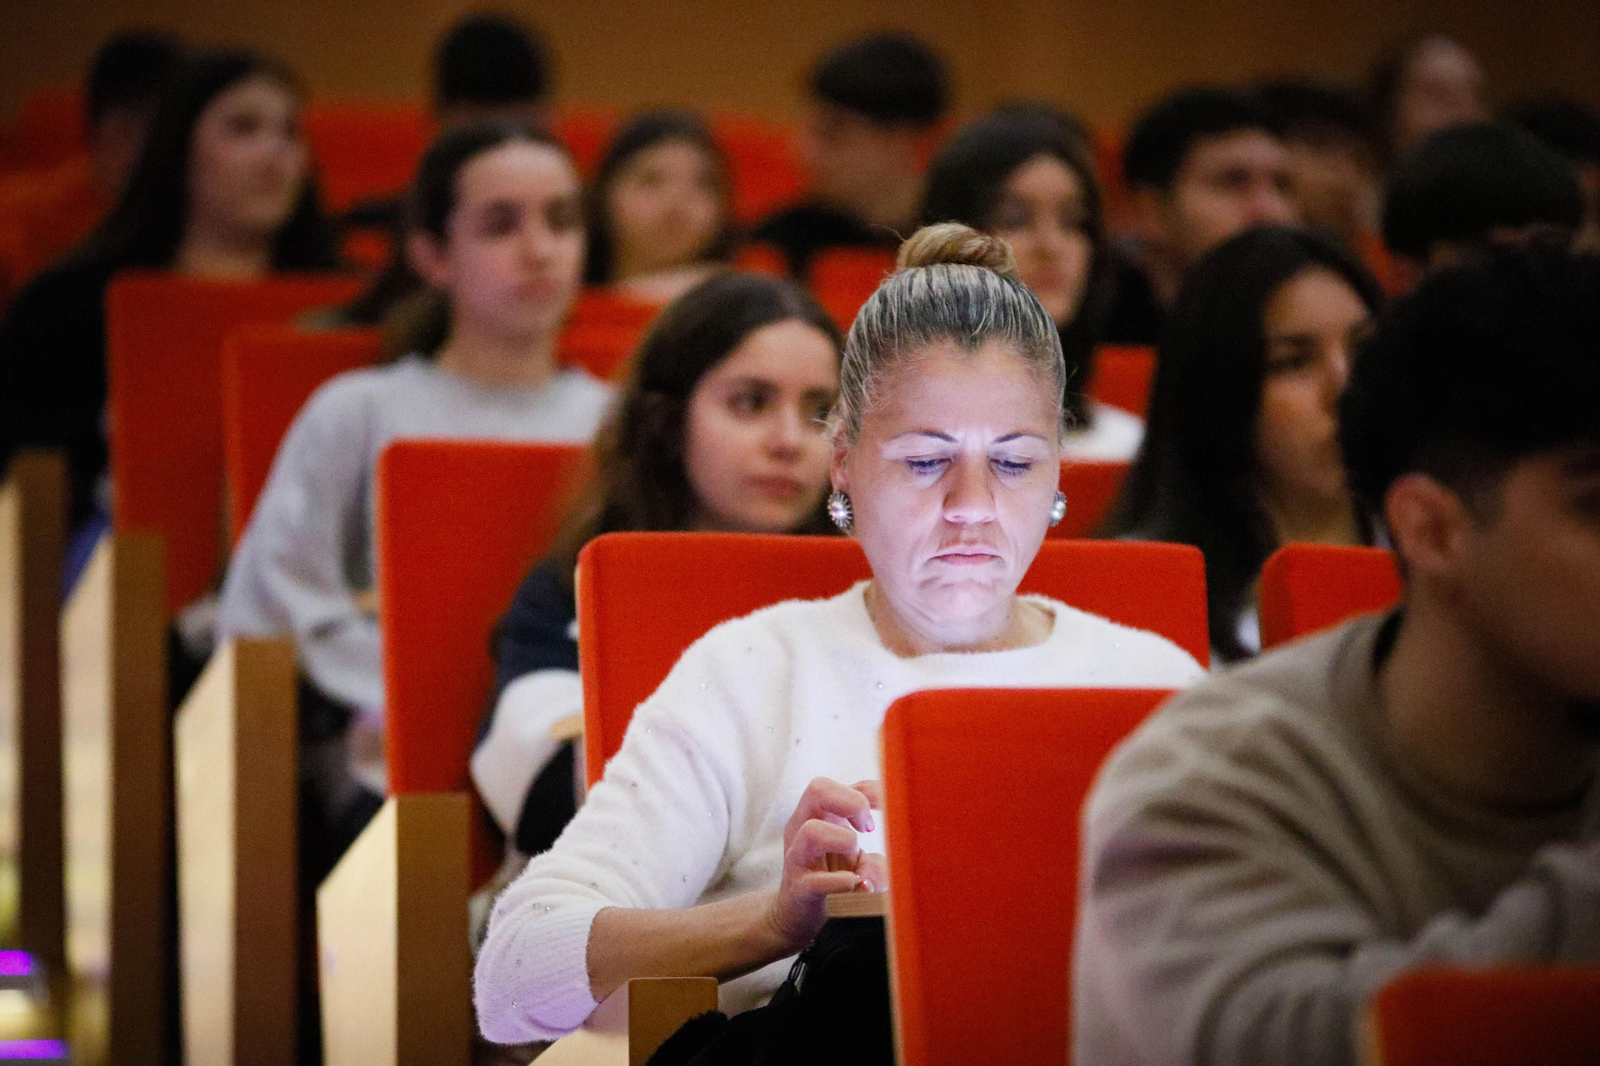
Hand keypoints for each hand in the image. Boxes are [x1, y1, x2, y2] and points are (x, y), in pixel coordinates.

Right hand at [761, 777, 886, 951]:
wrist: (797, 917)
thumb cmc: (831, 879)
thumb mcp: (858, 862)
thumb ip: (875, 860)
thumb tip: (880, 874)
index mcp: (816, 815)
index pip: (833, 784)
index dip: (867, 790)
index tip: (887, 809)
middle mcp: (801, 828)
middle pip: (817, 789)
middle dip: (852, 802)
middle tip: (868, 828)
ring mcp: (797, 858)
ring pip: (812, 831)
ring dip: (844, 840)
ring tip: (854, 856)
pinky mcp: (799, 889)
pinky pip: (815, 881)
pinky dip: (841, 882)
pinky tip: (854, 884)